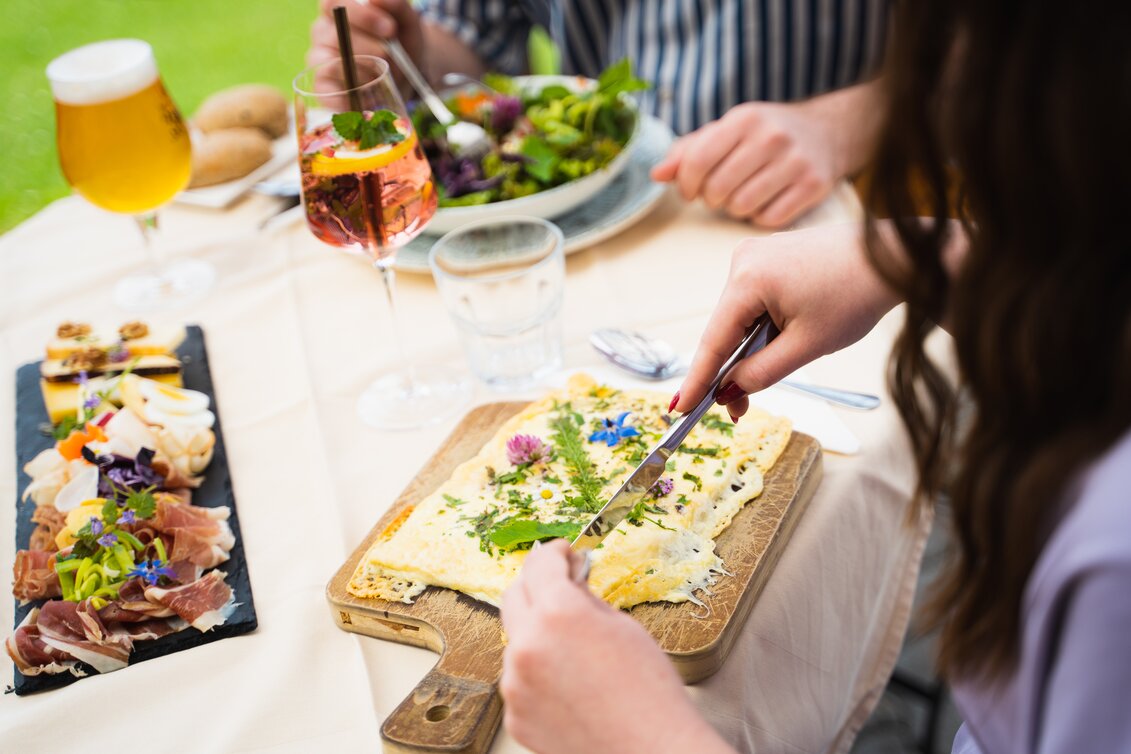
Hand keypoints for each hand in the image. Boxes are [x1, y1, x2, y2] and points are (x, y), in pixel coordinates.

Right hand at [308, 0, 424, 89]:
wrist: (406, 76)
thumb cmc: (401, 44)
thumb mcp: (407, 24)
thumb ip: (397, 6)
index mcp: (339, 9)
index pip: (335, 4)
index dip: (362, 16)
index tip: (390, 29)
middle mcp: (323, 32)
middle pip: (336, 36)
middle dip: (369, 48)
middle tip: (389, 56)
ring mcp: (319, 60)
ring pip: (330, 64)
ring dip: (360, 72)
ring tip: (380, 76)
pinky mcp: (321, 87)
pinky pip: (325, 92)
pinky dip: (346, 97)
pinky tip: (365, 98)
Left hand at [500, 540, 732, 753]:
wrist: (650, 753)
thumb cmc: (650, 696)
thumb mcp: (624, 628)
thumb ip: (586, 600)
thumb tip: (570, 583)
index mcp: (558, 615)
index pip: (539, 565)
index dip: (554, 553)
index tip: (563, 553)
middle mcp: (527, 646)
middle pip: (514, 596)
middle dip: (536, 585)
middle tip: (560, 586)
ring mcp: (516, 684)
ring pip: (517, 641)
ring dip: (538, 635)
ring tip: (577, 652)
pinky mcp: (515, 715)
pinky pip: (520, 680)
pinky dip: (538, 674)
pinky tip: (571, 684)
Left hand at [651, 100, 840, 227]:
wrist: (826, 132)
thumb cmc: (763, 135)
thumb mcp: (727, 131)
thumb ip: (688, 151)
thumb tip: (656, 175)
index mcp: (744, 119)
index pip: (697, 161)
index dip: (685, 184)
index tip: (689, 190)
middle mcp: (771, 137)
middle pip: (718, 189)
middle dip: (711, 198)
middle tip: (719, 193)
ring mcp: (795, 162)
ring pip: (742, 207)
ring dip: (735, 209)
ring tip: (742, 196)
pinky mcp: (814, 185)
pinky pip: (769, 219)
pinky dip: (760, 217)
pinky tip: (765, 202)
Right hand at [673, 224, 900, 419]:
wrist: (894, 257)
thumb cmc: (856, 295)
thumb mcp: (807, 345)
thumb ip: (762, 371)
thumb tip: (727, 391)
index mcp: (748, 278)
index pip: (713, 339)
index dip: (697, 379)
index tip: (679, 408)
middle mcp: (743, 259)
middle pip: (725, 327)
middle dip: (732, 368)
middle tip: (739, 410)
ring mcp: (756, 253)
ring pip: (740, 315)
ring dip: (750, 345)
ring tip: (777, 365)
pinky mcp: (769, 254)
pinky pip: (754, 299)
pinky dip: (761, 325)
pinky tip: (782, 338)